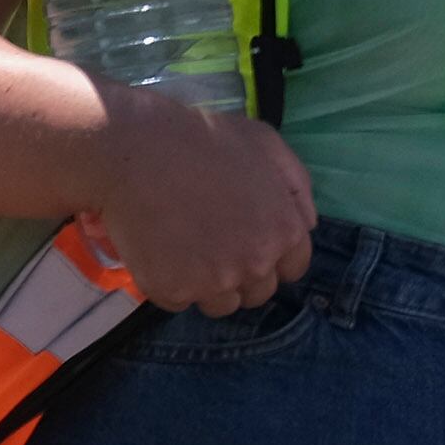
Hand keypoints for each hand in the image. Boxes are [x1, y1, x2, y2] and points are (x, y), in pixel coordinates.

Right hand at [81, 85, 315, 318]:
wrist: (137, 152)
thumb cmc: (202, 140)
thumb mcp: (266, 145)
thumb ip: (296, 188)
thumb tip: (307, 225)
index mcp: (284, 231)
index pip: (293, 269)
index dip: (271, 256)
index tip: (246, 242)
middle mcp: (255, 264)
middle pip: (257, 293)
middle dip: (241, 274)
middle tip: (212, 245)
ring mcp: (213, 283)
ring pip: (220, 305)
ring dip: (207, 286)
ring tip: (185, 250)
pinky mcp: (172, 293)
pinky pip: (179, 302)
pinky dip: (169, 283)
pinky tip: (160, 250)